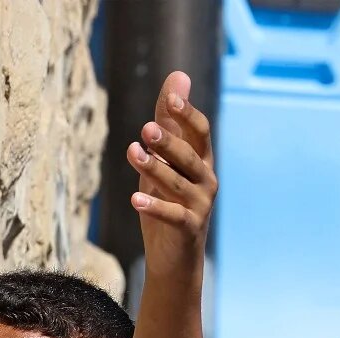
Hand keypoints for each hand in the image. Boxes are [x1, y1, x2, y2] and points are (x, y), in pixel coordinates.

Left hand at [126, 71, 214, 274]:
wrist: (175, 257)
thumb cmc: (169, 201)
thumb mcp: (165, 159)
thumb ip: (169, 121)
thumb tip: (179, 76)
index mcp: (202, 160)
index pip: (200, 132)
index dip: (187, 115)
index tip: (171, 101)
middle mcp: (206, 180)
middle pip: (190, 156)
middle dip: (169, 142)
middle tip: (146, 129)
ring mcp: (201, 205)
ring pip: (177, 183)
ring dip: (155, 168)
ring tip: (133, 153)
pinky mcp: (190, 229)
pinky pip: (173, 214)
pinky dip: (155, 206)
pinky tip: (135, 199)